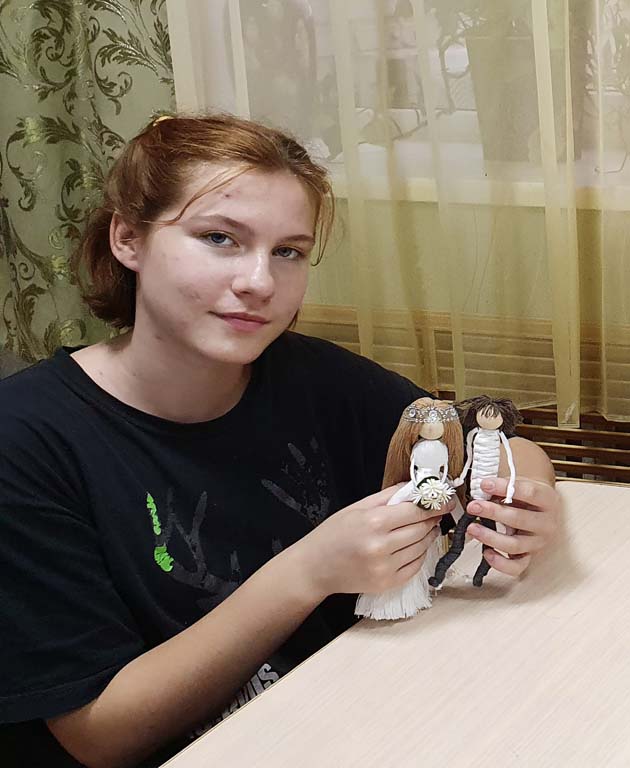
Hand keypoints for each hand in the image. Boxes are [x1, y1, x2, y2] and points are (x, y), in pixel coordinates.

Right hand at [294, 484, 446, 599]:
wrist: (316, 567)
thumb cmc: (334, 534)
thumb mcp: (357, 507)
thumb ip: (389, 496)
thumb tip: (415, 488)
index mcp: (374, 522)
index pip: (416, 512)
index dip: (434, 505)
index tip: (445, 501)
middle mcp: (381, 546)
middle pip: (422, 529)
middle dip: (432, 519)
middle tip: (435, 512)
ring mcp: (385, 567)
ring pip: (422, 548)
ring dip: (428, 537)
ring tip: (425, 528)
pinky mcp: (388, 583)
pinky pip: (416, 566)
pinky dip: (420, 554)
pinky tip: (414, 546)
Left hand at [465, 476, 559, 578]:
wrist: (542, 509)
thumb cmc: (528, 496)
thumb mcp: (520, 484)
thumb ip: (504, 488)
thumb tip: (481, 491)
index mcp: (548, 500)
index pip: (529, 493)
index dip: (504, 488)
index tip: (485, 485)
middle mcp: (547, 523)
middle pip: (519, 519)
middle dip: (492, 512)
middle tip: (474, 506)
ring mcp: (539, 543)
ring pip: (515, 545)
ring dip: (490, 537)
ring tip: (472, 527)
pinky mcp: (530, 557)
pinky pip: (517, 567)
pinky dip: (500, 563)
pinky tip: (487, 553)